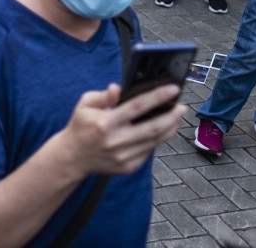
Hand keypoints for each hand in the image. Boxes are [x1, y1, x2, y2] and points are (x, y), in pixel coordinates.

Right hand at [55, 83, 184, 177]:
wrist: (73, 157)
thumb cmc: (81, 126)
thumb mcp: (85, 104)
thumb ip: (104, 96)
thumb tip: (118, 88)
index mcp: (105, 123)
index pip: (137, 107)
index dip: (157, 97)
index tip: (173, 89)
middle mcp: (116, 141)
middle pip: (153, 128)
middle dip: (172, 116)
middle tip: (182, 107)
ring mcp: (123, 157)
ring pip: (155, 141)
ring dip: (169, 128)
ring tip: (176, 117)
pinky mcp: (128, 167)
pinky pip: (148, 151)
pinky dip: (157, 140)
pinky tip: (160, 130)